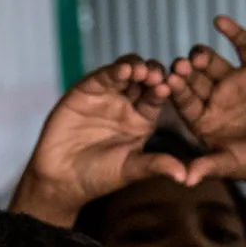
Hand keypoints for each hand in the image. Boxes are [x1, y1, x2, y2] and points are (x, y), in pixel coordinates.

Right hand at [11, 57, 184, 224]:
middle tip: (157, 75)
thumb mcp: (130, 170)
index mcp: (143, 119)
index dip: (163, 90)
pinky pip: (103, 76)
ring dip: (135, 67)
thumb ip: (155, 166)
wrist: (61, 179)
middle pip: (145, 79)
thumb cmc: (98, 177)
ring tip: (142, 70)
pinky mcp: (86, 90)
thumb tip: (184, 178)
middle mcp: (127, 103)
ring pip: (126, 71)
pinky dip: (113, 71)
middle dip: (152, 73)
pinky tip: (123, 70)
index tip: (169, 88)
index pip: (158, 98)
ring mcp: (107, 94)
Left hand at [165, 17, 245, 187]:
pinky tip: (219, 21)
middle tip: (179, 65)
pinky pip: (244, 47)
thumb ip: (208, 167)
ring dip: (203, 55)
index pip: (183, 101)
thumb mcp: (233, 165)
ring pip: (213, 61)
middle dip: (186, 71)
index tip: (166, 82)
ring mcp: (234, 82)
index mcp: (201, 119)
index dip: (175, 92)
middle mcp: (214, 98)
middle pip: (194, 78)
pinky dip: (233, 33)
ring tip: (198, 54)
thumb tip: (183, 181)